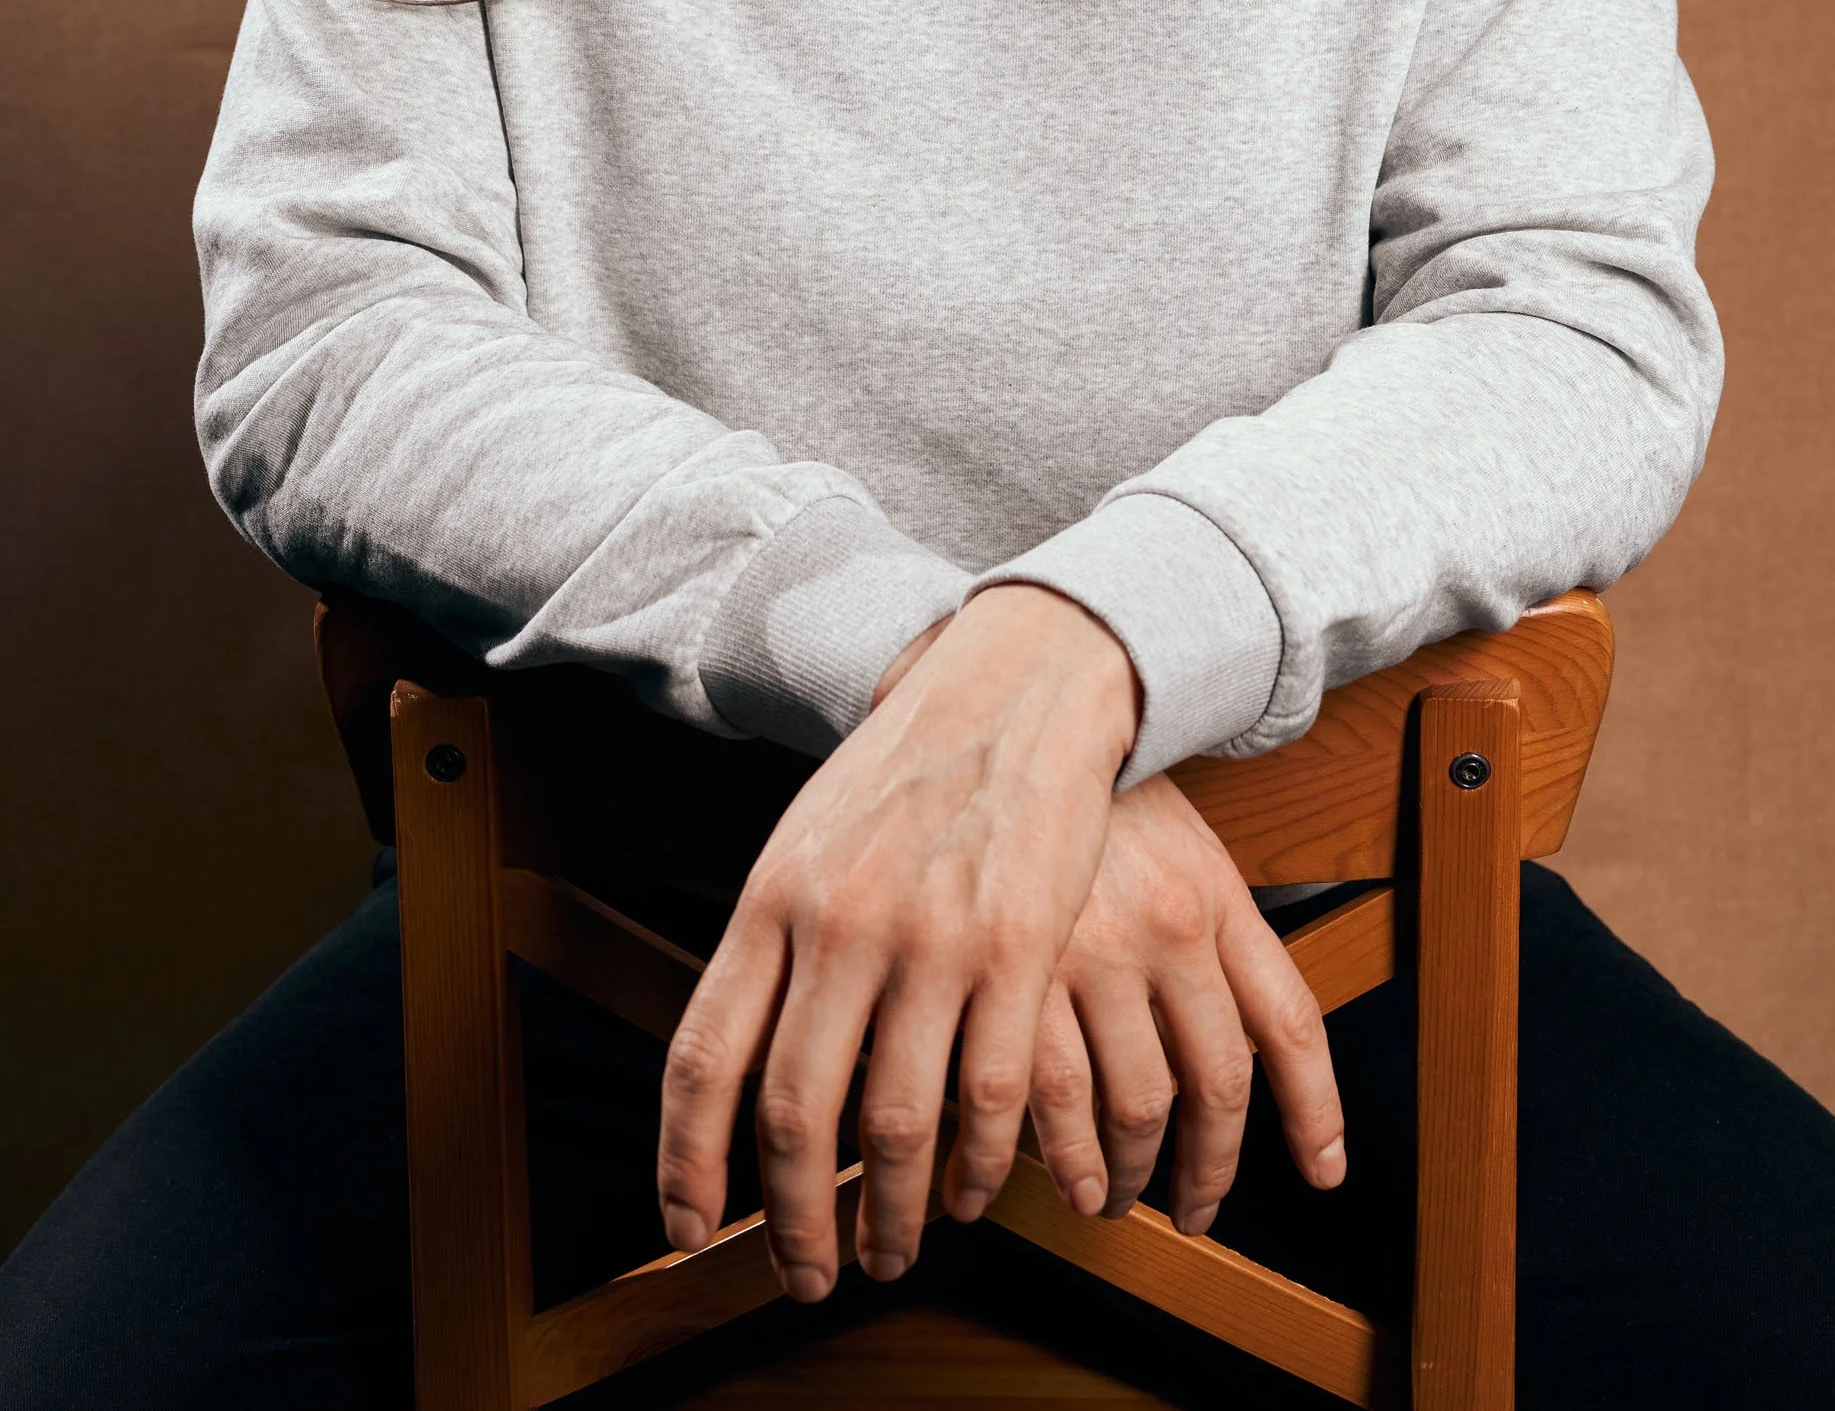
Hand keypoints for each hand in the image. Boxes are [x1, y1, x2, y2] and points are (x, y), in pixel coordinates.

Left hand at [655, 584, 1138, 1299]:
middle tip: (807, 1274)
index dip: (688, 1164)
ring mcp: (932, 939)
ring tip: (891, 1252)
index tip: (692, 1233)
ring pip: (892, 1125)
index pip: (705, 1059)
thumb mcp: (808, 842)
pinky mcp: (1019, 950)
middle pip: (793, 1112)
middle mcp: (842, 923)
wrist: (1013, 687)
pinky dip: (979, 1169)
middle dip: (793, 1221)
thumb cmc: (905, 771)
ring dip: (887, 1215)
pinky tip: (973, 1193)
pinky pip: (990, 1099)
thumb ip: (772, 949)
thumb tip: (736, 1076)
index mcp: (774, 897)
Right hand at [1029, 773, 1345, 1234]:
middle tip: (1193, 1208)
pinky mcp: (1016, 967)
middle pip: (1216, 1086)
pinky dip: (1051, 1158)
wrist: (1001, 708)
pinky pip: (1048, 1100)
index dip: (1315, 1113)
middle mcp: (1168, 927)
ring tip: (1109, 1198)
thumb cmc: (1088, 785)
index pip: (1291, 1024)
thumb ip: (1212, 927)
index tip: (1323, 1170)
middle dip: (1209, 1171)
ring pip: (1135, 1109)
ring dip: (1125, 1178)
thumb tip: (1235, 1026)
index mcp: (1216, 893)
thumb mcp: (1177, 838)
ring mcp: (1093, 949)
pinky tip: (1044, 1175)